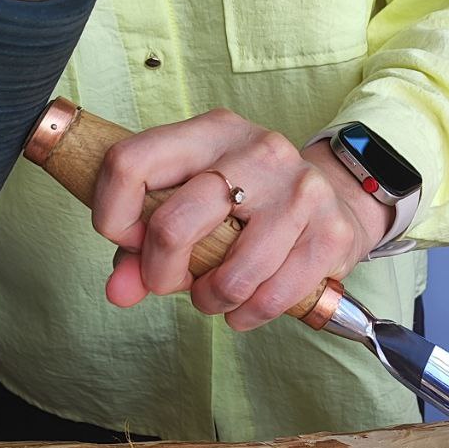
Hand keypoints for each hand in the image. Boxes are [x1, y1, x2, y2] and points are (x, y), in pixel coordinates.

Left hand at [92, 108, 391, 329]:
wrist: (336, 201)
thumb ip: (142, 246)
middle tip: (168, 282)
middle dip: (159, 271)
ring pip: (229, 275)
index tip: (126, 238)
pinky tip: (243, 308)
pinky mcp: (330, 233)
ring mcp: (299, 190)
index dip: (113, 214)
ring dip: (208, 300)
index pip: (131, 163)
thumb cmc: (248, 207)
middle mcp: (257, 150)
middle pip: (174, 224)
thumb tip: (120, 292)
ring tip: (211, 297)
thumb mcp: (191, 205)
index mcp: (211, 131)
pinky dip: (245, 315)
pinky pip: (270, 297)